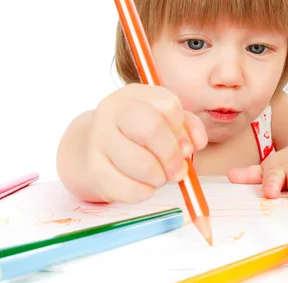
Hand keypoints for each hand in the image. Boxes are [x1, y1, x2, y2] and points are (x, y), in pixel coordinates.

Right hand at [85, 83, 207, 203]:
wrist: (98, 150)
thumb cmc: (140, 134)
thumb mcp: (166, 121)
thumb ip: (187, 128)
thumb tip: (193, 145)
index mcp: (135, 94)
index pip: (169, 106)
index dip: (182, 132)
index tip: (186, 148)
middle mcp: (113, 110)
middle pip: (152, 129)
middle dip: (172, 155)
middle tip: (178, 172)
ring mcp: (99, 139)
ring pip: (140, 163)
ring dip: (159, 177)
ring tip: (159, 177)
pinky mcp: (94, 169)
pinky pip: (128, 188)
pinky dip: (144, 192)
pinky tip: (145, 187)